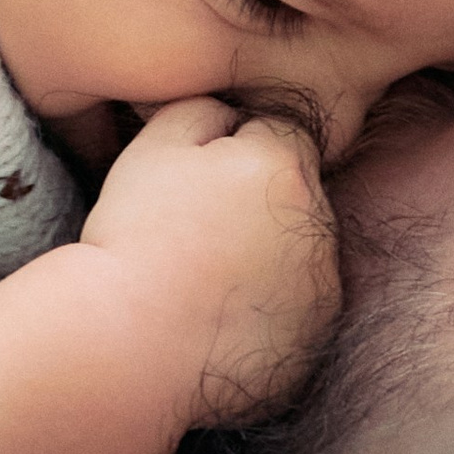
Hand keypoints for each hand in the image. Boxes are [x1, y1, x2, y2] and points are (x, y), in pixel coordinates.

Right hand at [80, 94, 339, 425]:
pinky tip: (218, 318)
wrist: (129, 343)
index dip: (231, 151)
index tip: (192, 184)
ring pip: (300, 253)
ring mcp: (324, 289)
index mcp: (285, 166)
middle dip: (257, 202)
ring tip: (204, 280)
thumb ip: (205, 109)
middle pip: (294, 193)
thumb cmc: (135, 238)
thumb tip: (231, 113)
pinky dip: (269, 309)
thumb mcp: (155, 147)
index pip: (277, 133)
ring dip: (268, 256)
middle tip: (195, 234)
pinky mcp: (315, 341)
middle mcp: (321, 224)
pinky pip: (298, 310)